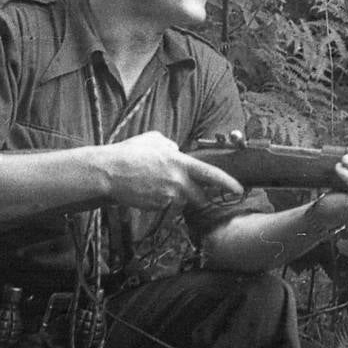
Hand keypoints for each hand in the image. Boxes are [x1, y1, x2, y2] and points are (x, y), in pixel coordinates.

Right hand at [103, 131, 243, 210]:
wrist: (108, 173)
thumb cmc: (129, 153)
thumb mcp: (154, 139)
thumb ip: (171, 145)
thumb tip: (178, 150)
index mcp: (180, 163)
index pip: (212, 175)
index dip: (228, 183)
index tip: (240, 189)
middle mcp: (178, 182)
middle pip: (200, 196)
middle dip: (198, 195)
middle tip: (184, 188)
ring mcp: (168, 197)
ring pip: (181, 202)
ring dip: (175, 197)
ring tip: (155, 184)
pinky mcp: (158, 208)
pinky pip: (166, 206)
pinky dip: (161, 201)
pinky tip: (147, 190)